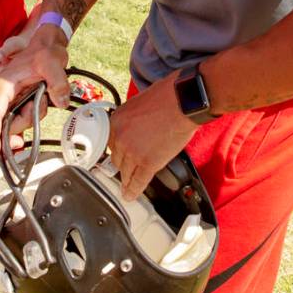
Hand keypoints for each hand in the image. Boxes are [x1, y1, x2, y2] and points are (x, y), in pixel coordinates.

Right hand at [0, 25, 69, 158]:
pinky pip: (15, 120)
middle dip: (11, 133)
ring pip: (8, 125)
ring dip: (27, 120)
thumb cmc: (45, 51)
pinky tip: (38, 104)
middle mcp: (0, 94)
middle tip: (29, 124)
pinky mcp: (13, 103)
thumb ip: (57, 82)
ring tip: (41, 98)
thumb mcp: (53, 63)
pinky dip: (27, 119)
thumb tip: (60, 101)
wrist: (46, 46)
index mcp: (3, 85)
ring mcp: (5, 100)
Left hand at [108, 73, 197, 201]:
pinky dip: (133, 190)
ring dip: (126, 178)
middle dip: (122, 163)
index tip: (120, 155)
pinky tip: (130, 195)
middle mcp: (120, 137)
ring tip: (127, 186)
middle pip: (117, 158)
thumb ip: (131, 118)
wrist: (181, 102)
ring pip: (125, 171)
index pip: (112, 142)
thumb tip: (134, 126)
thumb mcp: (138, 103)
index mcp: (116, 120)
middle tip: (126, 169)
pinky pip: (138, 181)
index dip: (118, 149)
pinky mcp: (148, 163)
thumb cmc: (165, 97)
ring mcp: (133, 152)